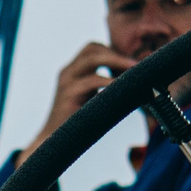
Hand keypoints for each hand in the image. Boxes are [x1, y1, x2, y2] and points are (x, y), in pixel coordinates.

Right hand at [19, 41, 134, 162]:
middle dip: (117, 54)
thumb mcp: (91, 98)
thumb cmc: (77, 122)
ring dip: (117, 61)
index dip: (112, 51)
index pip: (92, 48)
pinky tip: (122, 87)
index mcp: (72, 70)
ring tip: (134, 70)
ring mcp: (67, 81)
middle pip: (93, 48)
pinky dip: (109, 81)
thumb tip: (135, 82)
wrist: (53, 142)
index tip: (130, 64)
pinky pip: (92, 80)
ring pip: (92, 58)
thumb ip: (105, 86)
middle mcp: (68, 71)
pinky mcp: (68, 94)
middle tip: (137, 65)